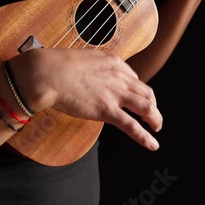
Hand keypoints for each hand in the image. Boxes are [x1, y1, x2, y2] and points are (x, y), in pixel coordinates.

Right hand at [9, 48, 162, 150]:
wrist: (48, 73)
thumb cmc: (57, 66)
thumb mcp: (82, 59)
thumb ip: (93, 67)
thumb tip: (89, 74)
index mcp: (114, 63)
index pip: (133, 78)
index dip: (136, 90)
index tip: (133, 98)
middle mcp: (119, 77)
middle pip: (146, 92)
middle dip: (152, 105)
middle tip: (152, 115)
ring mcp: (114, 94)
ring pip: (146, 107)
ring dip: (155, 119)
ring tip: (156, 128)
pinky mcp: (107, 110)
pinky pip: (131, 126)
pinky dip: (145, 137)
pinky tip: (152, 145)